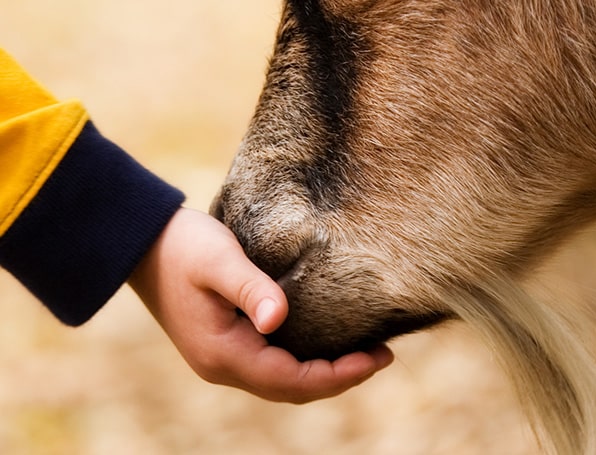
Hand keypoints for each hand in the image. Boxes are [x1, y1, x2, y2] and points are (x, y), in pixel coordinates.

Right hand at [128, 208, 393, 402]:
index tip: (376, 357)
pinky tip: (322, 343)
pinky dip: (301, 362)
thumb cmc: (182, 246)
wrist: (144, 243)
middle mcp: (221, 364)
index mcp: (222, 352)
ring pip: (280, 380)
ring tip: (361, 354)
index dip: (338, 375)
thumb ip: (250, 288)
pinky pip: (270, 365)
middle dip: (338, 378)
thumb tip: (279, 319)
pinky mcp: (223, 343)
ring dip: (321, 374)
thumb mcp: (218, 260)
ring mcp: (220, 356)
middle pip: (290, 388)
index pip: (291, 380)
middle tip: (379, 356)